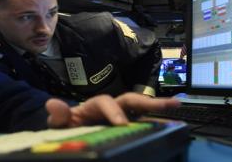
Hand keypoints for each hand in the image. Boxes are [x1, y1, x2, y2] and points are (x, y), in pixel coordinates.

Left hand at [46, 92, 179, 127]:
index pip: (107, 102)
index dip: (114, 111)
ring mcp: (120, 116)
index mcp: (95, 105)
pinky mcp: (126, 127)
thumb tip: (53, 104)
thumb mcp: (60, 123)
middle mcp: (111, 108)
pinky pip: (142, 123)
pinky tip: (171, 126)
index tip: (121, 123)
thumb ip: (59, 115)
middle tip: (170, 104)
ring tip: (177, 107)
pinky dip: (156, 123)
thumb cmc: (66, 125)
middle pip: (132, 100)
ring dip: (159, 107)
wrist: (68, 131)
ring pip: (141, 109)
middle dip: (150, 101)